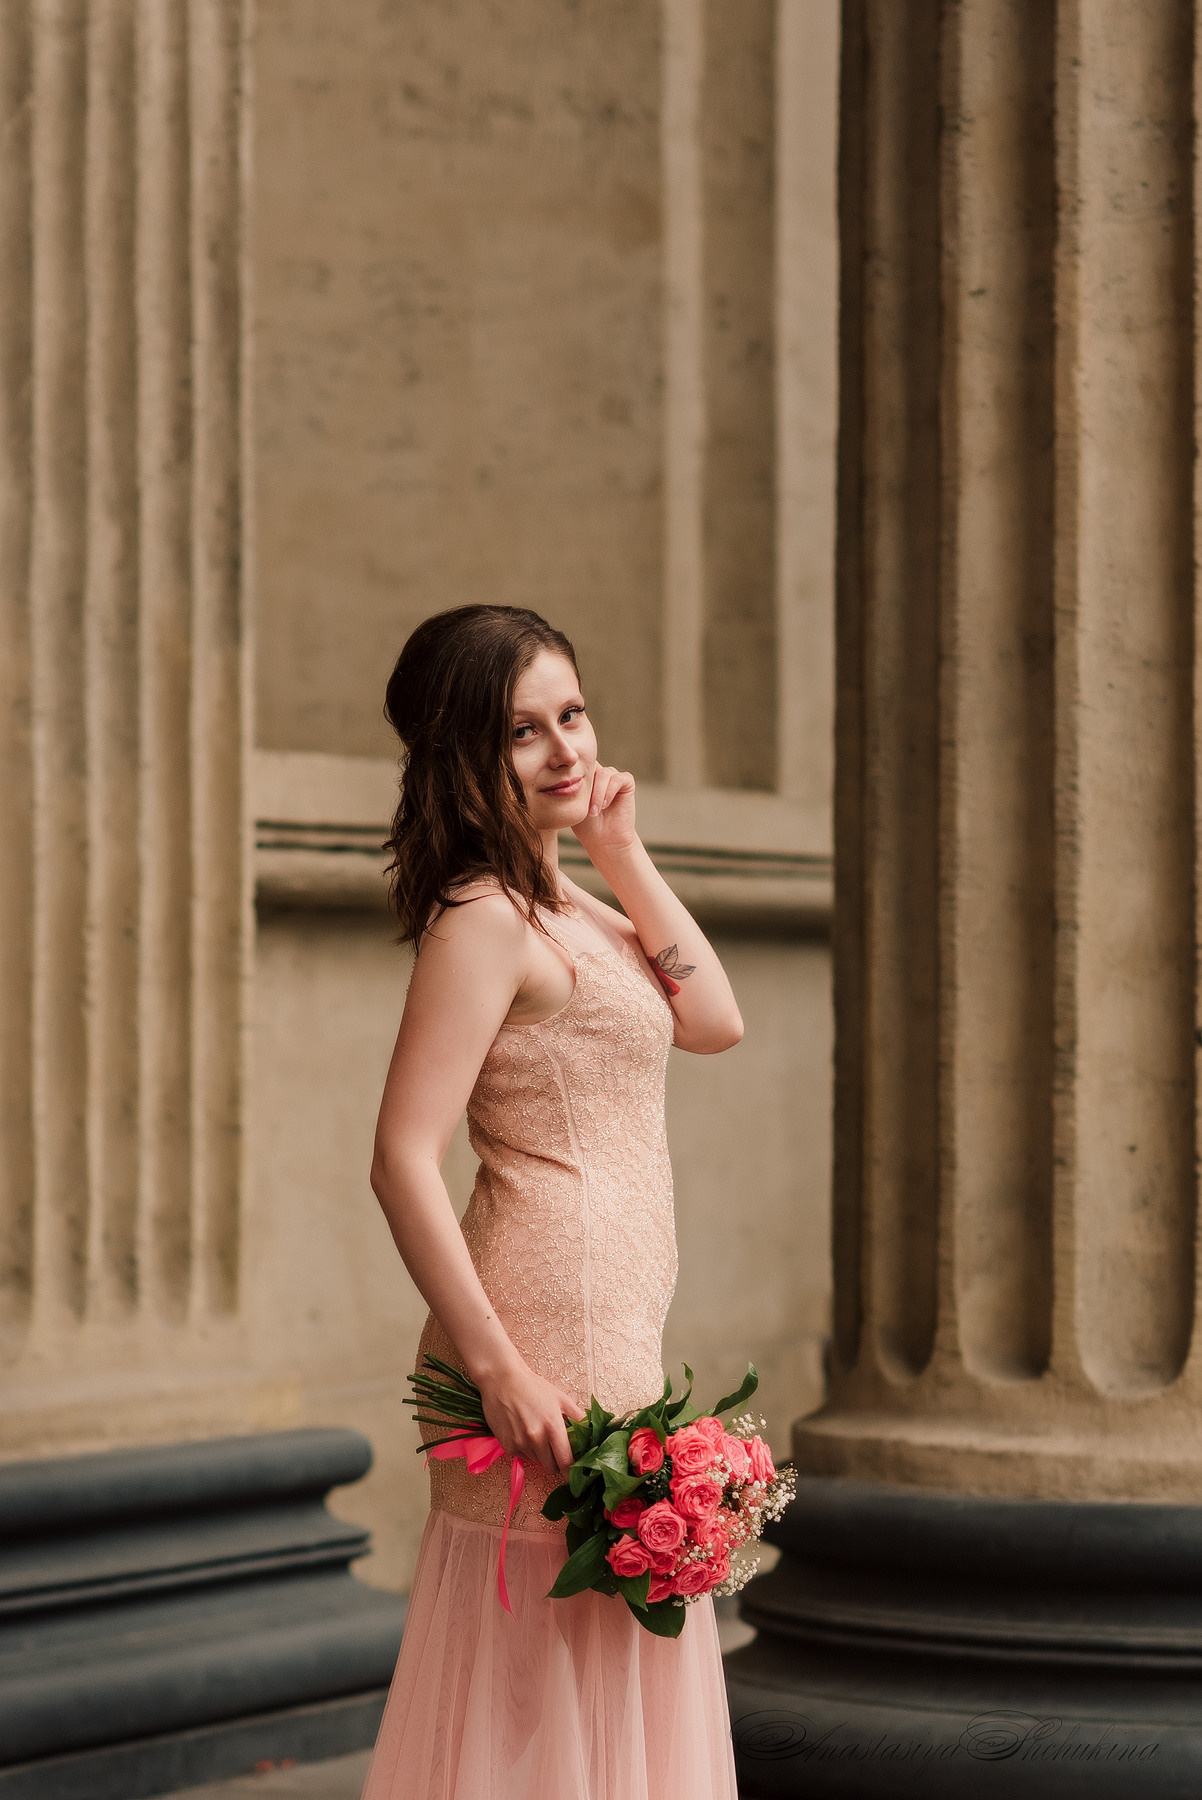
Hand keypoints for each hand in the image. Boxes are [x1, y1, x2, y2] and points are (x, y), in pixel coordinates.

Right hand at [477, 1357, 584, 1477]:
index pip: (566, 1462)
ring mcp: (520, 1443)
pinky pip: (524, 1457)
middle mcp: (536, 1438)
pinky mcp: (507, 1446)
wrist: (501, 1380)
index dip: (572, 1470)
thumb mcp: (561, 1398)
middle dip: (557, 1462)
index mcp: (553, 1426)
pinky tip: (525, 1432)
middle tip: (557, 1448)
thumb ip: (579, 1417)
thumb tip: (592, 1432)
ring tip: (538, 1434)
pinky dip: (527, 1450)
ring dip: (542, 1455)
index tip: (575, 1472)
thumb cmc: (533, 1387)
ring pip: (538, 1462)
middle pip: (552, 1467)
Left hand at [573, 765, 636, 860]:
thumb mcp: (571, 804)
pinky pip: (617, 779)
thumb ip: (567, 787)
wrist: (605, 840)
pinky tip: (604, 806)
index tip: (568, 794)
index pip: (577, 763)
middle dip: (585, 784)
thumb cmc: (585, 825)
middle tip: (582, 806)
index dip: (572, 775)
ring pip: (603, 773)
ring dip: (597, 793)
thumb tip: (554, 773)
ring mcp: (613, 776)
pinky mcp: (626, 782)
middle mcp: (599, 772)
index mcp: (584, 775)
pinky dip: (609, 792)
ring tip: (593, 812)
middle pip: (590, 765)